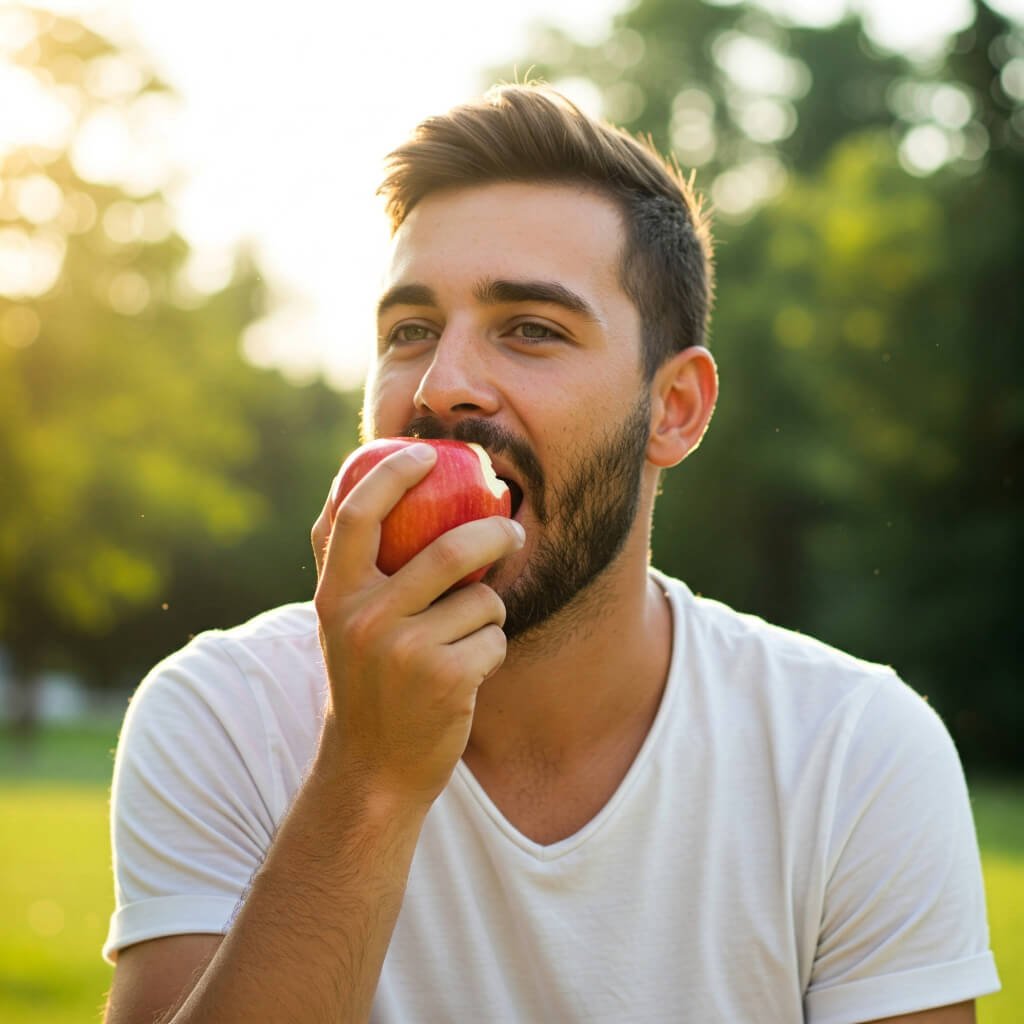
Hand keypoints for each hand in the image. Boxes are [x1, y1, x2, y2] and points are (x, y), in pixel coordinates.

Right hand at [311, 443, 524, 807]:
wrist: (372, 771)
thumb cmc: (365, 682)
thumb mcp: (340, 623)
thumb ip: (350, 564)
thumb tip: (364, 483)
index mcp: (335, 596)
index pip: (357, 515)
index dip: (392, 474)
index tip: (425, 453)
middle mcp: (364, 619)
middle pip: (448, 551)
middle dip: (495, 533)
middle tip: (514, 528)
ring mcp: (405, 651)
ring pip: (482, 600)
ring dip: (490, 611)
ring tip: (471, 632)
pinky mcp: (446, 679)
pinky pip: (494, 639)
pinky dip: (493, 648)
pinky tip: (468, 671)